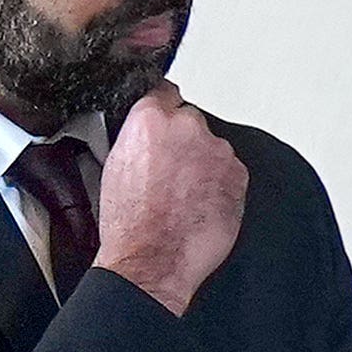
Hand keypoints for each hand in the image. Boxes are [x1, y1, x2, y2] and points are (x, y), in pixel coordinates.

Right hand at [91, 82, 247, 315]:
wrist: (153, 260)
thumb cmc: (128, 223)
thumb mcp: (113, 168)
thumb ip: (135, 139)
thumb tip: (145, 133)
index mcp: (149, 120)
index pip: (162, 92)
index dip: (161, 108)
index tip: (162, 115)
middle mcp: (187, 127)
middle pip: (189, 121)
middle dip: (182, 141)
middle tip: (167, 171)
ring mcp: (217, 150)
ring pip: (210, 147)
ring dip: (201, 163)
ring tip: (181, 196)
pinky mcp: (238, 173)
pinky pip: (228, 170)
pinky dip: (217, 184)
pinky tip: (198, 205)